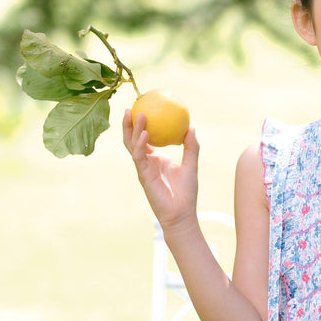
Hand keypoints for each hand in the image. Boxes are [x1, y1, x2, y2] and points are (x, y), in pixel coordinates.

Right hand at [122, 106, 198, 232]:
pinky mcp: (143, 175)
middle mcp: (146, 161)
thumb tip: (191, 127)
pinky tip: (145, 133)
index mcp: (155, 158)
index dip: (141, 124)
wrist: (182, 213)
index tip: (143, 107)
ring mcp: (143, 168)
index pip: (144, 138)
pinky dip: (141, 144)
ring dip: (134, 129)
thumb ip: (191, 147)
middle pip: (132, 139)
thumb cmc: (186, 192)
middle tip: (131, 107)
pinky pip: (139, 157)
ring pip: (133, 145)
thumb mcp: (191, 165)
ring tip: (138, 114)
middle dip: (129, 123)